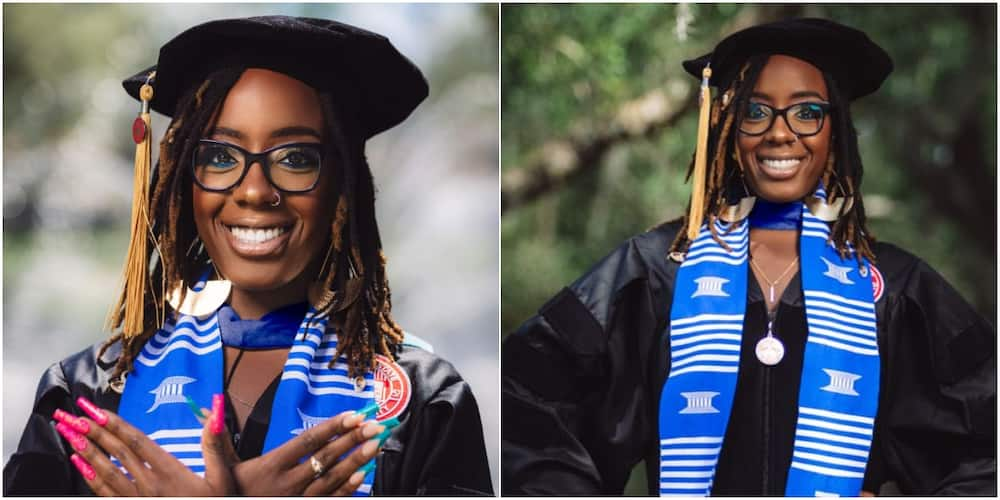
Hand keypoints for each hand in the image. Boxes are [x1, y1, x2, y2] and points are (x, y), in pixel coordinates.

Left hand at [54, 395, 236, 495]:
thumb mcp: (222, 477)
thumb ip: (215, 444)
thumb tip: (215, 412)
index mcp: (170, 472)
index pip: (136, 442)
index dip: (114, 423)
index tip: (95, 408)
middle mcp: (149, 485)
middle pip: (116, 453)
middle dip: (93, 431)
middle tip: (72, 414)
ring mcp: (138, 499)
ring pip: (106, 471)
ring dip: (86, 451)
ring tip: (70, 434)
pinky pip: (106, 493)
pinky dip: (90, 477)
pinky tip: (80, 464)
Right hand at [232, 410, 387, 495]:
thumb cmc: (230, 494)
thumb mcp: (221, 470)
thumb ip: (217, 443)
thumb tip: (209, 414)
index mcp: (270, 467)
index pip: (307, 442)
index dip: (332, 427)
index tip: (353, 414)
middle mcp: (287, 484)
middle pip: (325, 457)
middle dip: (352, 439)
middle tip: (375, 424)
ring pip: (332, 478)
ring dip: (356, 460)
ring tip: (375, 444)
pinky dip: (348, 488)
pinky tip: (363, 474)